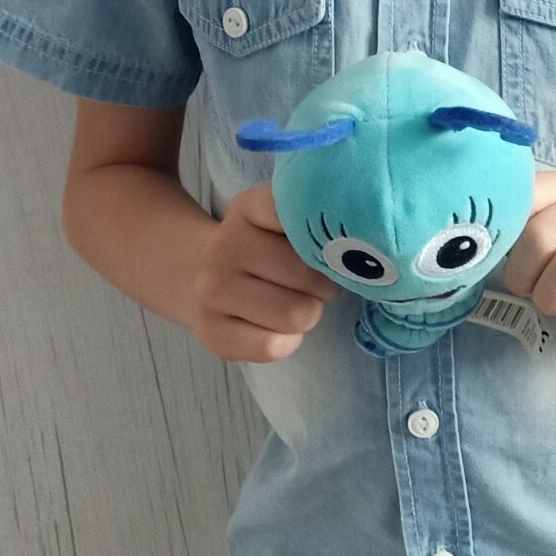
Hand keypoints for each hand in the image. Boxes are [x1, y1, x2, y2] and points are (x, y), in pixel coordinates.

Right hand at [190, 184, 338, 362]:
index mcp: (247, 209)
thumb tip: (365, 244)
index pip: (299, 215)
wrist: (190, 272)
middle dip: (324, 284)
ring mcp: (213, 291)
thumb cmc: (257, 248)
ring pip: (295, 314)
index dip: (327, 235)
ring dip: (308, 313)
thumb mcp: (275, 218)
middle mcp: (225, 246)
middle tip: (314, 283)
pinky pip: (273, 347)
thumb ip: (311, 221)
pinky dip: (288, 342)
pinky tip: (278, 328)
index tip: (328, 241)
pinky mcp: (211, 333)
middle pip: (309, 274)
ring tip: (297, 303)